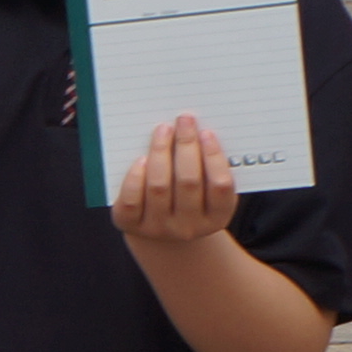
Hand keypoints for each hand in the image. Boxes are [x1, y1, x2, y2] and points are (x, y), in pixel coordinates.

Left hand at [106, 116, 238, 247]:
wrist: (159, 231)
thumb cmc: (188, 199)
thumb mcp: (206, 190)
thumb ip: (207, 167)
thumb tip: (197, 129)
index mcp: (216, 218)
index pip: (220, 187)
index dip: (214, 158)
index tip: (207, 132)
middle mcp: (188, 228)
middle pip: (188, 182)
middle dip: (186, 145)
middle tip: (184, 119)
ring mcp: (158, 228)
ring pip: (159, 186)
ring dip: (161, 152)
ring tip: (163, 129)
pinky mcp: (130, 225)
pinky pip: (131, 199)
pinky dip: (135, 176)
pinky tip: (141, 158)